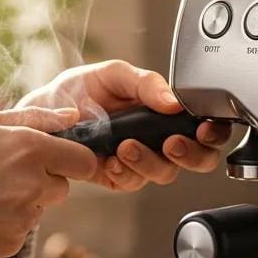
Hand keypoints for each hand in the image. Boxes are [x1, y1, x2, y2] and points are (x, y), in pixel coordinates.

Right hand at [0, 107, 96, 257]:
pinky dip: (4, 225)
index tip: (56, 161)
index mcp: (30, 148)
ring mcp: (23, 217)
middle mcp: (33, 184)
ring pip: (40, 209)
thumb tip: (73, 117)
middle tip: (1, 176)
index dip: (73, 160)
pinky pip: (21, 232)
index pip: (84, 161)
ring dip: (22, 203)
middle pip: (64, 187)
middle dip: (43, 182)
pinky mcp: (11, 244)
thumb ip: (34, 118)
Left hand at [18, 59, 231, 191]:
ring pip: (165, 173)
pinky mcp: (120, 176)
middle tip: (171, 144)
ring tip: (125, 146)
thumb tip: (173, 101)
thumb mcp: (113, 74)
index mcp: (167, 111)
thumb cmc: (79, 90)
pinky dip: (124, 172)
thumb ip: (145, 82)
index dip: (213, 131)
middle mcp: (160, 137)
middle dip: (191, 155)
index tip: (202, 128)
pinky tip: (110, 159)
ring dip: (149, 162)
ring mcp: (142, 159)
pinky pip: (134, 183)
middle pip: (199, 158)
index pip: (206, 125)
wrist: (44, 114)